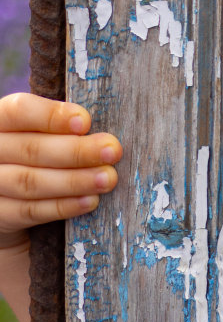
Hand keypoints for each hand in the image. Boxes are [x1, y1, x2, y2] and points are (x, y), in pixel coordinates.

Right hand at [0, 93, 121, 251]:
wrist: (11, 199)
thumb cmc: (38, 154)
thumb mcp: (44, 134)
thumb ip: (64, 129)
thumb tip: (104, 136)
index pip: (17, 111)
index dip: (51, 116)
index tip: (86, 122)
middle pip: (29, 149)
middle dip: (76, 151)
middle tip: (113, 151)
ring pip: (29, 182)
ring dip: (74, 180)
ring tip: (108, 179)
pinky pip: (28, 211)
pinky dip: (62, 206)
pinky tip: (89, 201)